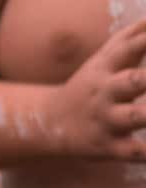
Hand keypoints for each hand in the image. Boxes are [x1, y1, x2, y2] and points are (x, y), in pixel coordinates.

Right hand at [54, 17, 145, 160]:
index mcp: (108, 67)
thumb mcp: (106, 58)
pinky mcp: (109, 147)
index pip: (131, 47)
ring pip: (134, 117)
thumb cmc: (93, 84)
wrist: (52, 122)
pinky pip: (132, 152)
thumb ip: (134, 35)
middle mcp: (107, 91)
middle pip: (133, 81)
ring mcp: (108, 120)